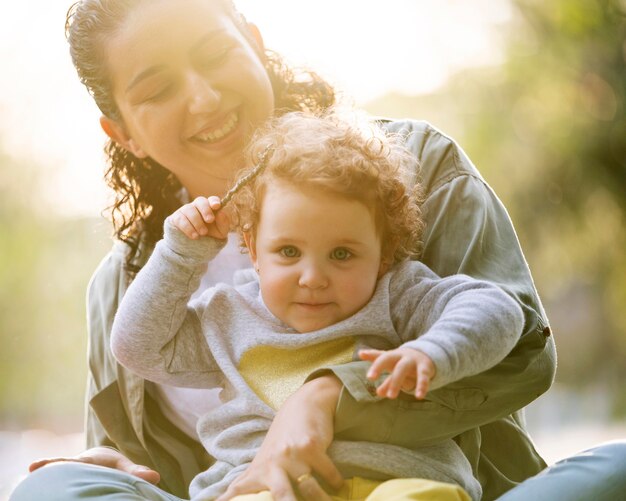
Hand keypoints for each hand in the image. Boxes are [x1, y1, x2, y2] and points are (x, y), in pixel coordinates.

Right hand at [28, 446, 159, 483]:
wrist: (100, 463)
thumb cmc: (111, 467)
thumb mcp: (124, 468)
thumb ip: (137, 472)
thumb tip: (155, 477)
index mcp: (85, 463)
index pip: (70, 463)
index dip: (54, 464)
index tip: (35, 466)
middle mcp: (73, 469)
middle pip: (57, 470)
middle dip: (45, 471)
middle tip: (29, 471)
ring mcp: (68, 477)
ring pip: (55, 480)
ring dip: (44, 483)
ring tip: (26, 484)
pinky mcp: (67, 485)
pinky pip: (58, 489)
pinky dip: (49, 493)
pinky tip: (33, 494)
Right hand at [169, 196, 229, 239]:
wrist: (196, 246)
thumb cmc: (212, 234)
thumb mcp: (221, 231)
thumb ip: (224, 222)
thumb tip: (221, 212)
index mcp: (210, 206)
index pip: (212, 199)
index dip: (214, 201)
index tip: (216, 206)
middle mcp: (197, 206)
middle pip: (200, 200)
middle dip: (205, 210)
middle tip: (210, 220)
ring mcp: (186, 210)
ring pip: (189, 209)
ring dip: (197, 222)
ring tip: (203, 233)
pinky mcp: (176, 218)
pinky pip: (180, 219)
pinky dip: (188, 228)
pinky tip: (194, 236)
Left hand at [217, 375, 343, 500]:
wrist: (304, 404)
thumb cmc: (283, 439)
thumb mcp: (264, 461)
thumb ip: (249, 483)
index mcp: (258, 470)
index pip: (239, 491)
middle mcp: (272, 463)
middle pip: (281, 494)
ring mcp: (292, 454)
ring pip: (309, 488)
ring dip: (322, 498)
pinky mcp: (311, 446)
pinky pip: (329, 474)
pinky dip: (336, 483)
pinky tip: (339, 486)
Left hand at [359, 347, 435, 399]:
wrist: (427, 354)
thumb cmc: (404, 363)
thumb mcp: (394, 370)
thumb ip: (387, 382)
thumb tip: (378, 393)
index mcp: (391, 355)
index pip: (380, 358)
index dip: (375, 367)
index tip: (368, 377)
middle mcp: (400, 356)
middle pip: (388, 359)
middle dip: (378, 367)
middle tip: (372, 384)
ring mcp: (412, 360)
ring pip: (402, 368)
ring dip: (395, 382)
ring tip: (390, 397)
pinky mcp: (425, 368)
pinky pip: (422, 377)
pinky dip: (421, 386)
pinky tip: (419, 396)